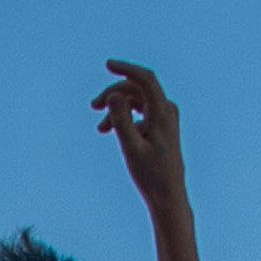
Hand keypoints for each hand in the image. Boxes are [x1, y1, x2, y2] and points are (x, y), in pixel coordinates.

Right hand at [93, 59, 184, 205]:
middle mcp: (167, 111)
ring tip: (100, 128)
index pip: (145, 79)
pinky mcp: (161, 127)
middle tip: (93, 107)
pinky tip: (110, 131)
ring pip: (137, 102)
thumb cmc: (150, 176)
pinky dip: (124, 118)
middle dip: (114, 94)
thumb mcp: (130, 148)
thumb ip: (121, 120)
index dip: (126, 68)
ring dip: (116, 109)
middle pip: (138, 89)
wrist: (168, 196)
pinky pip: (140, 112)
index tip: (108, 64)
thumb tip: (113, 95)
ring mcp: (166, 118)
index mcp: (163, 113)